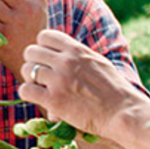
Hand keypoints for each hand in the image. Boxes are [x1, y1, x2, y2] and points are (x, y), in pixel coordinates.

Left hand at [18, 29, 145, 138]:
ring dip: (29, 79)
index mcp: (77, 50)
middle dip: (32, 62)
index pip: (44, 36)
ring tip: (39, 88)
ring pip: (26, 70)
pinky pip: (26, 90)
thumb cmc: (115, 90)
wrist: (123, 112)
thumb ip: (78, 55)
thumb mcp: (97, 62)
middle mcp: (65, 61)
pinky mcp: (54, 100)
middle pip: (31, 51)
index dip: (42, 47)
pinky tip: (37, 98)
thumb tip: (60, 54)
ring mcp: (58, 80)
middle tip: (40, 75)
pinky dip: (28, 94)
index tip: (47, 59)